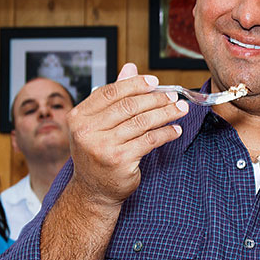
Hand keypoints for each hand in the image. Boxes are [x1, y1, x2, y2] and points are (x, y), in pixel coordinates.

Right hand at [65, 63, 187, 208]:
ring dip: (165, 114)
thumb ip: (114, 96)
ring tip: (180, 110)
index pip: (110, 92)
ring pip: (142, 122)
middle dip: (155, 99)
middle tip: (173, 96)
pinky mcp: (120, 160)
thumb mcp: (98, 124)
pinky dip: (165, 133)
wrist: (94, 191)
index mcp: (79, 117)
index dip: (135, 84)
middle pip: (128, 106)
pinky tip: (175, 130)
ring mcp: (103, 147)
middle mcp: (87, 131)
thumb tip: (130, 68)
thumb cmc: (97, 155)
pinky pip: (149, 140)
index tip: (155, 82)